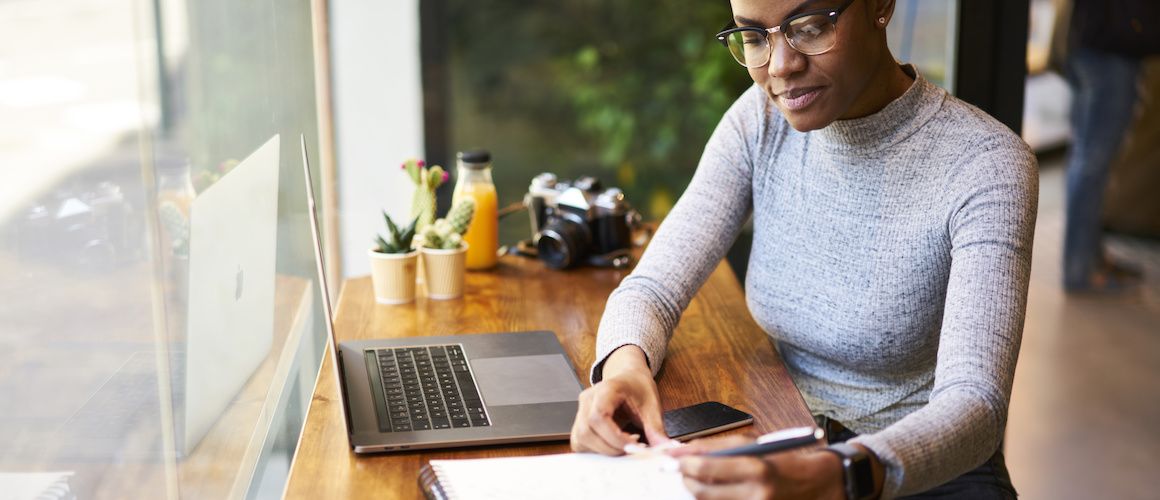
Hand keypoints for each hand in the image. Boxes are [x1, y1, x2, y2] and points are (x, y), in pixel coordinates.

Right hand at [570, 345, 670, 454]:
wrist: (629, 378)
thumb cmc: (638, 387)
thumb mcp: (652, 405)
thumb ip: (656, 429)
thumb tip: (664, 448)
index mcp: (606, 389)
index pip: (598, 416)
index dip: (614, 437)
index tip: (633, 445)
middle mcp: (588, 399)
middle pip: (586, 431)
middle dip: (610, 447)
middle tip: (632, 448)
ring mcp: (580, 411)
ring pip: (581, 439)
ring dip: (603, 450)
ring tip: (624, 445)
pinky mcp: (579, 423)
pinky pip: (580, 442)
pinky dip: (597, 450)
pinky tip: (613, 445)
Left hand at [669, 435, 844, 499]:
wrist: (818, 485)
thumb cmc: (785, 460)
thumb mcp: (754, 444)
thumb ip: (716, 447)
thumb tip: (683, 450)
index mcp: (757, 469)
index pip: (706, 469)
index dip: (683, 465)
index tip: (672, 461)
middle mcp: (757, 495)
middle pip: (702, 493)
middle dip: (686, 481)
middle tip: (682, 472)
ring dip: (698, 493)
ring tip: (698, 482)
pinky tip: (715, 493)